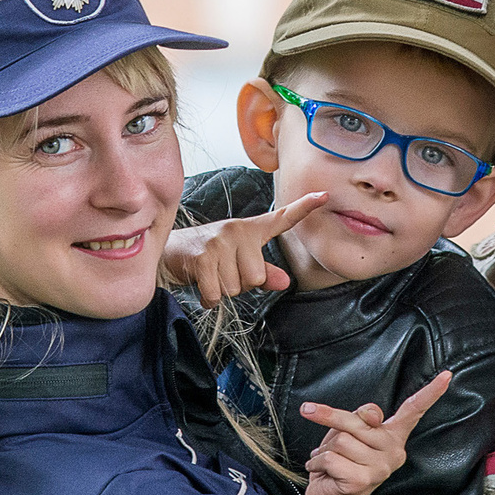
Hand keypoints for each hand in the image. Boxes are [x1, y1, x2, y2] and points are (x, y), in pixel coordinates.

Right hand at [164, 191, 328, 305]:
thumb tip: (285, 282)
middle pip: (257, 277)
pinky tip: (203, 285)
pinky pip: (217, 294)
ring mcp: (219, 243)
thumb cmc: (210, 256)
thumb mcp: (240, 261)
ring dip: (223, 291)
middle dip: (241, 284)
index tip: (324, 196)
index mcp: (251, 230)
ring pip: (236, 287)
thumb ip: (264, 272)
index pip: (281, 218)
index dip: (304, 207)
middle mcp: (237, 231)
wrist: (169, 250)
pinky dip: (209, 298)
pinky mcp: (202, 258)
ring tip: (212, 275)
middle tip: (225, 273)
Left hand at [300, 370, 453, 494]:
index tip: (447, 375)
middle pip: (356, 420)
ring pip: (340, 440)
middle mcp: (393, 451)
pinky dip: (317, 463)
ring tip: (328, 460)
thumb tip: (372, 416)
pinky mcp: (362, 481)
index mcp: (393, 436)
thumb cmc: (341, 460)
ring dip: (324, 448)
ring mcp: (380, 468)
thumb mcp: (352, 432)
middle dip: (328, 417)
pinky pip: (331, 458)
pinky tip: (322, 472)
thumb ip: (361, 418)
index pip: (413, 410)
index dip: (430, 392)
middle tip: (308, 411)